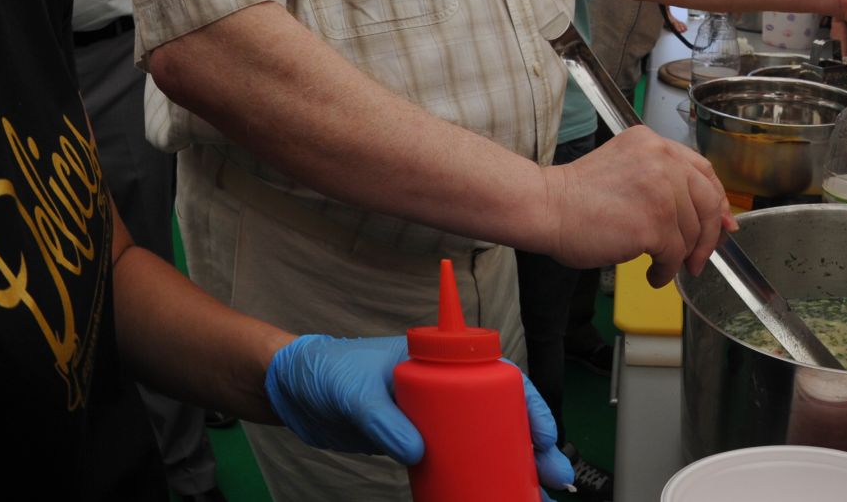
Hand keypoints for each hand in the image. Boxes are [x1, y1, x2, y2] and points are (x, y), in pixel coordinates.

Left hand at [262, 335, 574, 486]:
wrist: (294, 391)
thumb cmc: (328, 371)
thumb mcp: (358, 392)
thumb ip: (385, 420)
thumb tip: (418, 452)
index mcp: (444, 359)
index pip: (501, 377)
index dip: (530, 407)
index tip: (544, 437)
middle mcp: (446, 385)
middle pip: (502, 414)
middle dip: (533, 447)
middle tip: (553, 477)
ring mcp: (434, 416)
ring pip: (485, 441)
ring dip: (511, 467)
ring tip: (533, 495)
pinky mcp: (417, 442)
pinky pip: (456, 460)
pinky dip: (475, 478)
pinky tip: (490, 496)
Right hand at [541, 125, 733, 287]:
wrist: (547, 206)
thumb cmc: (576, 196)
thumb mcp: (626, 167)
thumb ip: (661, 180)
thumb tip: (699, 213)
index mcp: (655, 144)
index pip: (703, 171)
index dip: (718, 200)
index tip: (724, 222)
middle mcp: (664, 160)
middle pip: (707, 201)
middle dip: (709, 236)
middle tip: (699, 258)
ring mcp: (662, 190)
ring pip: (691, 233)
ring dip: (680, 257)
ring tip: (661, 267)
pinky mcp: (655, 222)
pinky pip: (675, 255)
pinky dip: (666, 271)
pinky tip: (652, 274)